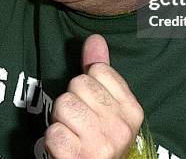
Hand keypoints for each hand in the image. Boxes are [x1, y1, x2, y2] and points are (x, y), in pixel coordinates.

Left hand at [45, 34, 143, 158]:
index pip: (97, 70)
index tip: (92, 108)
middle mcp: (120, 128)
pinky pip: (52, 131)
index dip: (87, 86)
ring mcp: (101, 145)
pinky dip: (53, 141)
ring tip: (72, 135)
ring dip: (60, 121)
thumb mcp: (107, 108)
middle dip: (72, 102)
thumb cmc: (99, 141)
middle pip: (78, 84)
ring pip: (63, 104)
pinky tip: (65, 150)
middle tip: (79, 124)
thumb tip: (95, 38)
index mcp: (132, 111)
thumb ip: (101, 71)